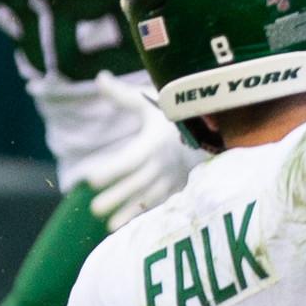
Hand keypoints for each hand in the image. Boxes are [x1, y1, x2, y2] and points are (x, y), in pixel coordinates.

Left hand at [78, 74, 187, 224]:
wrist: (215, 128)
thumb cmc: (177, 113)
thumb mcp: (152, 102)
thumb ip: (123, 96)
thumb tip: (99, 78)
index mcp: (155, 141)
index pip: (131, 157)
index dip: (112, 169)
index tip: (89, 178)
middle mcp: (164, 162)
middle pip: (137, 181)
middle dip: (116, 195)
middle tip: (94, 208)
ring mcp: (172, 177)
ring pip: (147, 196)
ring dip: (127, 210)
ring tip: (106, 223)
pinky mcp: (178, 187)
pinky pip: (159, 204)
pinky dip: (142, 215)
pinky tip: (124, 227)